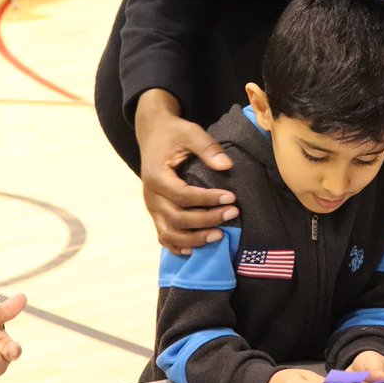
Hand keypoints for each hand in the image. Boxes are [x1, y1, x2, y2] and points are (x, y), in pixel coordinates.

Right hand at [135, 89, 237, 253]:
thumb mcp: (190, 132)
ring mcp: (151, 207)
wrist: (153, 133)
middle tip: (233, 214)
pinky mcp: (155, 212)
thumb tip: (227, 166)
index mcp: (156, 176)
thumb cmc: (174, 133)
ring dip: (194, 239)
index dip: (208, 199)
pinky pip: (163, 235)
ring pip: (169, 233)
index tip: (231, 198)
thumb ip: (208, 148)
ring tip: (219, 236)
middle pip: (177, 218)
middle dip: (207, 220)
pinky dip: (177, 246)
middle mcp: (150, 195)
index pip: (183, 195)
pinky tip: (194, 250)